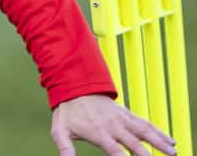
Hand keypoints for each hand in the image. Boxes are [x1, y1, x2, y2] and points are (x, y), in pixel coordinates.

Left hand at [51, 94, 175, 154]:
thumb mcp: (60, 131)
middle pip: (134, 143)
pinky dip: (158, 131)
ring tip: (173, 152)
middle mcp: (113, 126)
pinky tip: (170, 140)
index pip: (115, 150)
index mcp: (98, 132)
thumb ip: (65, 147)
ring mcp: (121, 118)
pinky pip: (145, 123)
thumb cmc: (67, 112)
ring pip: (144, 131)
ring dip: (160, 142)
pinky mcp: (126, 113)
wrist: (73, 86)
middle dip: (147, 155)